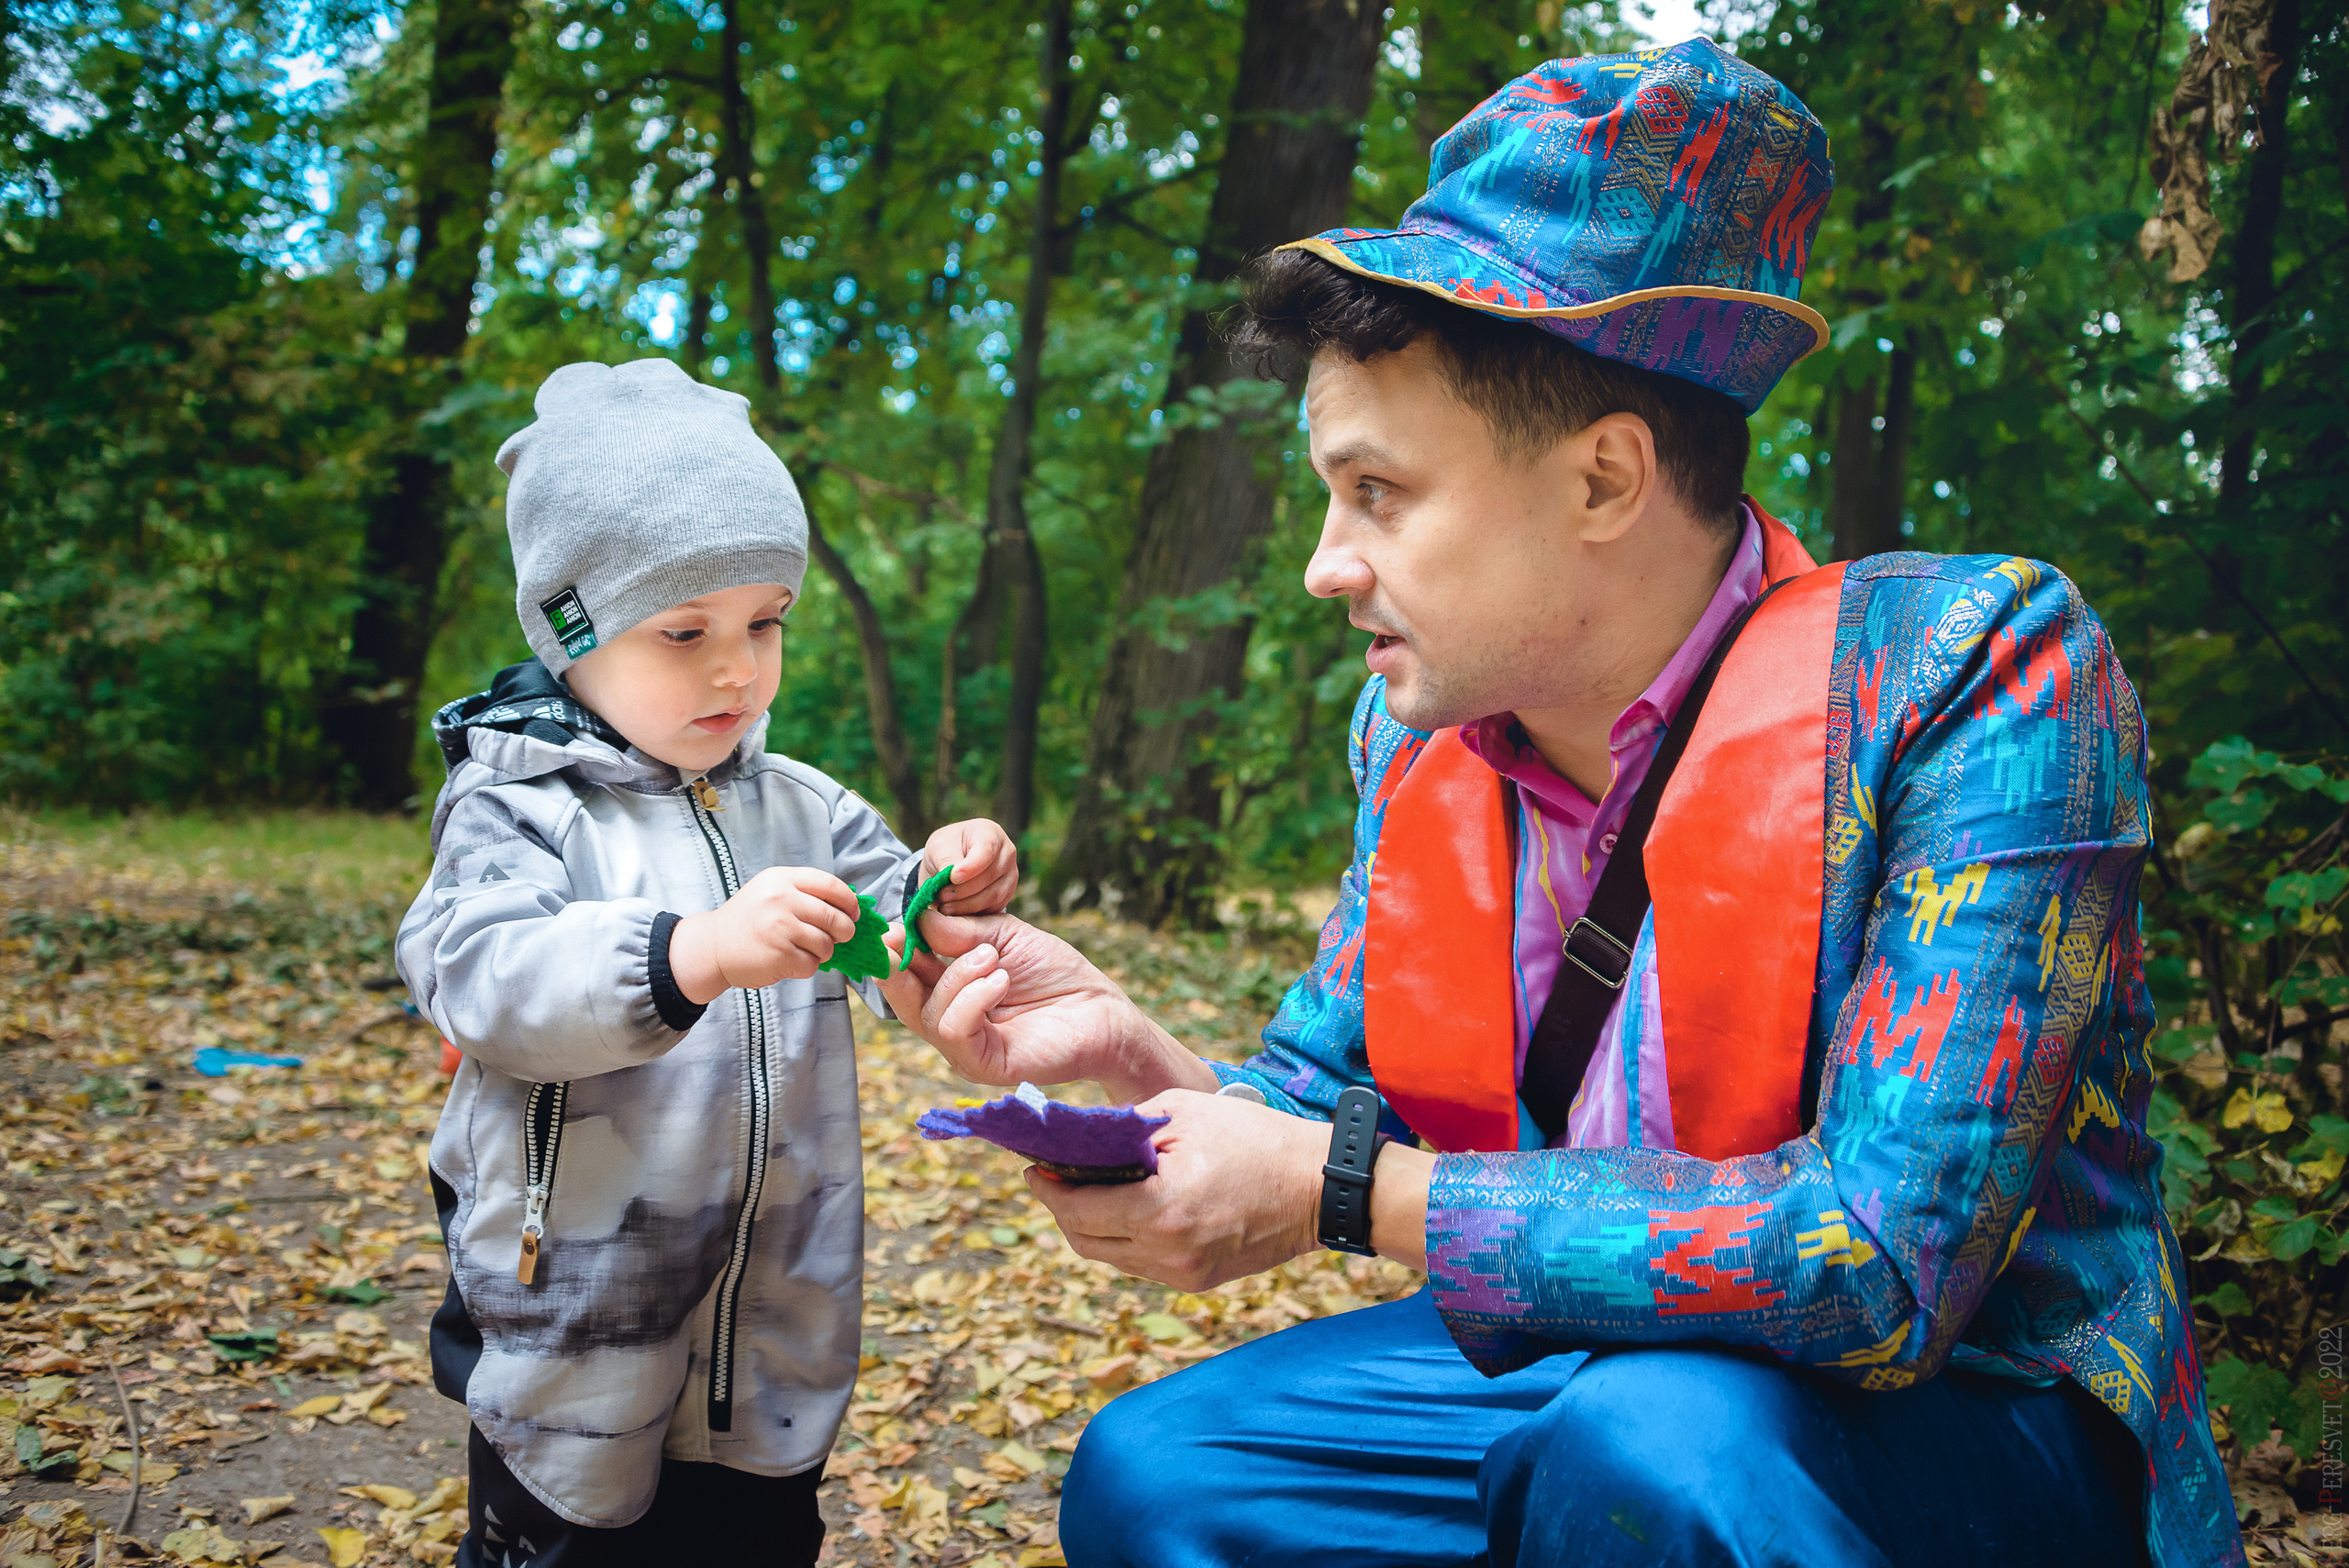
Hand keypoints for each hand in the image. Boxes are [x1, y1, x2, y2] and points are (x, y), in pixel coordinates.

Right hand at [668, 865, 860, 1003]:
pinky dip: (808, 966)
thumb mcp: (770, 891)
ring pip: (827, 943)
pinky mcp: (780, 956)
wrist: (712, 947)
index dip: (849, 900)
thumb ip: (803, 892)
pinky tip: (792, 961)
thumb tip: (849, 905)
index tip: (854, 912)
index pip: (830, 884)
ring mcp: (780, 928)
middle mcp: (781, 900)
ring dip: (824, 951)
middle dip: (845, 930)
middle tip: (840, 936)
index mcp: (780, 879)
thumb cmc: (747, 919)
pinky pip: (812, 964)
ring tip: (807, 949)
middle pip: (835, 917)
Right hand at [874, 913, 1218, 1103]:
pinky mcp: (983, 1065)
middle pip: (902, 1000)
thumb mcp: (1004, 938)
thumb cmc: (1056, 973)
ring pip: (928, 1014)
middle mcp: (952, 1021)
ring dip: (956, 977)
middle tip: (900, 939)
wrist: (1102, 1009)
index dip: (893, 951)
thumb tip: (920, 920)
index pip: (906, 975)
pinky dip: (971, 999)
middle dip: (897, 967)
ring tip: (993, 959)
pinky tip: (999, 980)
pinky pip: (954, 1032)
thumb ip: (962, 931)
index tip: (894, 927)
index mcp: (951, 990)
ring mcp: (966, 1047)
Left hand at [922, 819, 1018, 913]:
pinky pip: (992, 908)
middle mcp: (1007, 853)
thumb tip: (952, 879)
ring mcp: (1010, 874)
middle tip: (941, 896)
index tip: (953, 878)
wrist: (952, 859)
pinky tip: (954, 912)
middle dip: (964, 890)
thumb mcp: (939, 846)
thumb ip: (946, 859)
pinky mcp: (1006, 894)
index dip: (971, 867)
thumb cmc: (947, 847)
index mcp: (991, 834)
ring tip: (944, 907)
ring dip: (967, 904)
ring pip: (993, 895)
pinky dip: (973, 913)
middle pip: (990, 875)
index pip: (986, 850)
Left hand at [1024, 1089, 1326, 1290]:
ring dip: (1093, 1226)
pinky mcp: (1198, 1281)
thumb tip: (1080, 1137)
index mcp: (1160, 1211)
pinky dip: (1126, 1238)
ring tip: (1092, 1190)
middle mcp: (1167, 1253)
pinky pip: (1142, 1264)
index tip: (1034, 1170)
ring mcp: (1183, 1274)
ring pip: (1112, 1258)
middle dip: (1063, 1210)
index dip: (1048, 1191)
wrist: (1320, 1187)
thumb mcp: (1185, 1112)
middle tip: (1056, 1178)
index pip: (1077, 1212)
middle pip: (1086, 1242)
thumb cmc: (1255, 1139)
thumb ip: (1126, 1127)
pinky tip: (1132, 1208)